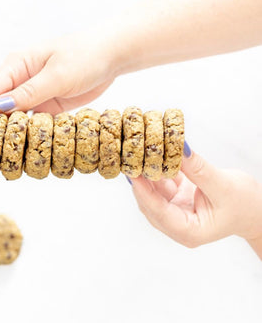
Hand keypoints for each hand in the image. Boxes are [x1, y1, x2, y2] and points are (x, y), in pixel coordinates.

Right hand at [0, 30, 126, 152]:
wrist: (112, 54)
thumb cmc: (85, 56)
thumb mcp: (58, 75)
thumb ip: (30, 91)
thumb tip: (0, 105)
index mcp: (16, 65)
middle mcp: (19, 79)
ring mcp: (32, 92)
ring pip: (10, 116)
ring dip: (3, 135)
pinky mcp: (45, 103)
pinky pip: (29, 122)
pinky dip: (22, 135)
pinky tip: (20, 149)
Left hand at [130, 141, 261, 259]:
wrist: (256, 210)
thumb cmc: (245, 205)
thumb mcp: (223, 185)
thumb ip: (198, 169)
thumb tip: (178, 149)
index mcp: (188, 231)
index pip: (158, 211)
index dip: (143, 191)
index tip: (132, 172)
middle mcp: (176, 225)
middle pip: (150, 202)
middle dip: (141, 181)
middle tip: (131, 158)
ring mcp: (174, 212)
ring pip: (153, 192)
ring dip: (147, 173)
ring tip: (138, 153)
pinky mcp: (175, 199)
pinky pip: (160, 184)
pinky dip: (157, 170)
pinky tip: (152, 155)